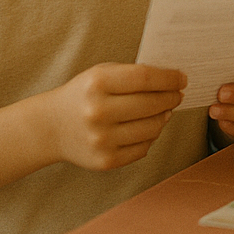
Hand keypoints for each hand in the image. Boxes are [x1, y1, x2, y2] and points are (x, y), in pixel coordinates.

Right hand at [44, 63, 185, 171]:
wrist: (52, 127)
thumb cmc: (84, 95)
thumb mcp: (102, 74)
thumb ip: (134, 75)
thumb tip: (173, 82)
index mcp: (97, 83)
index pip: (145, 78)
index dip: (169, 78)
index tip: (182, 79)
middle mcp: (98, 111)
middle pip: (152, 104)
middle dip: (171, 98)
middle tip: (177, 95)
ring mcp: (101, 138)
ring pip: (152, 128)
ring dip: (164, 118)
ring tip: (163, 111)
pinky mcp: (105, 160)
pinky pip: (143, 148)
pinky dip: (150, 137)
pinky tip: (146, 128)